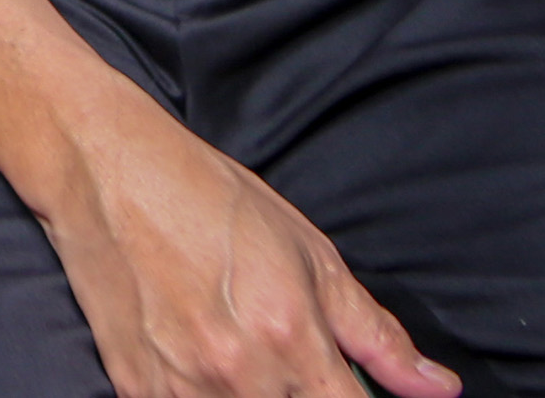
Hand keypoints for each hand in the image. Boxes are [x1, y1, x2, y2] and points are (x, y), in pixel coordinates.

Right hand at [48, 84, 454, 397]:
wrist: (104, 168)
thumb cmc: (208, 198)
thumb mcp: (309, 252)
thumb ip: (376, 334)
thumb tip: (440, 390)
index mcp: (293, 340)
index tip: (347, 393)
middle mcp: (240, 376)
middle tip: (291, 367)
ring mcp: (181, 389)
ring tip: (246, 361)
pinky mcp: (136, 391)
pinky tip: (205, 369)